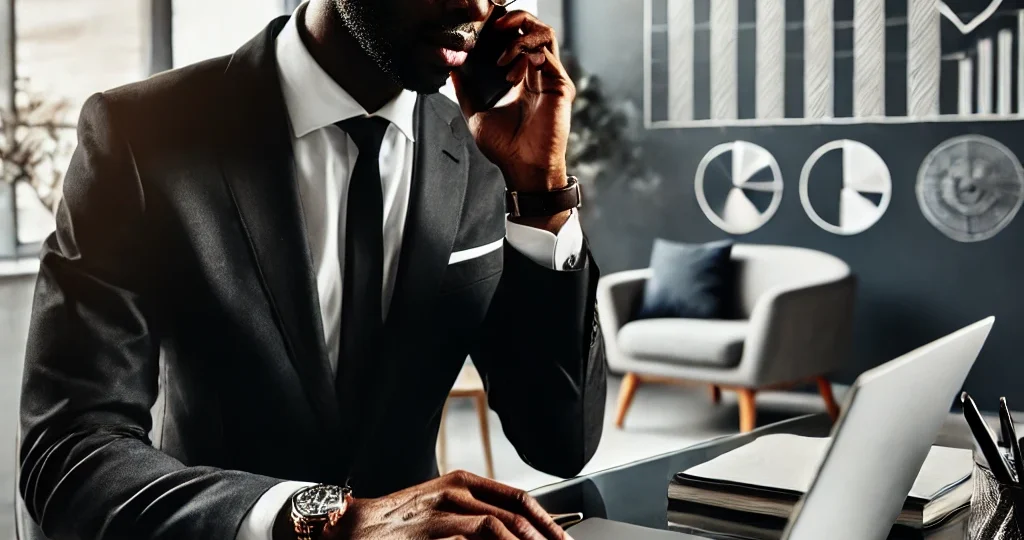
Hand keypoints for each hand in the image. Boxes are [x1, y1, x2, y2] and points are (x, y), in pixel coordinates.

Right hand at [331, 470, 571, 538]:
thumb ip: (475, 518)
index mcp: (463, 482)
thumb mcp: (442, 511)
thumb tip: (513, 533)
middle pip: (517, 513)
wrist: (352, 530)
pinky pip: (478, 536)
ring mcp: (446, 512)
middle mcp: (457, 491)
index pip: (519, 498)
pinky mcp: (434, 531)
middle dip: (544, 536)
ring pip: (501, 526)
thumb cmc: (398, 525)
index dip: (547, 521)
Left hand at [451, 10, 574, 194]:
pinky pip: (547, 55)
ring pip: (545, 36)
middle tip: (497, 25)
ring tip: (503, 56)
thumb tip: (452, 71)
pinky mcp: (561, 86)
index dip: (507, 28)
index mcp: (523, 80)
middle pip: (536, 31)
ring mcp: (552, 79)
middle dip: (517, 20)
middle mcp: (540, 76)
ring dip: (521, 37)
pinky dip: (527, 55)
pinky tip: (512, 72)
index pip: (520, 40)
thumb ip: (466, 92)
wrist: (524, 168)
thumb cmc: (505, 149)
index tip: (487, 28)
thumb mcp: (476, 115)